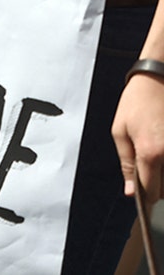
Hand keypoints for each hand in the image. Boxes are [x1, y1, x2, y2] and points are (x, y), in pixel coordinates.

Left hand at [112, 73, 163, 201]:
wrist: (159, 78)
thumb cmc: (137, 102)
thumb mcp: (120, 131)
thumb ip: (127, 164)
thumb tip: (131, 191)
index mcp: (150, 152)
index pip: (151, 190)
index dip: (145, 198)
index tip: (143, 200)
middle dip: (158, 189)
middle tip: (148, 174)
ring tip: (155, 155)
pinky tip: (161, 150)